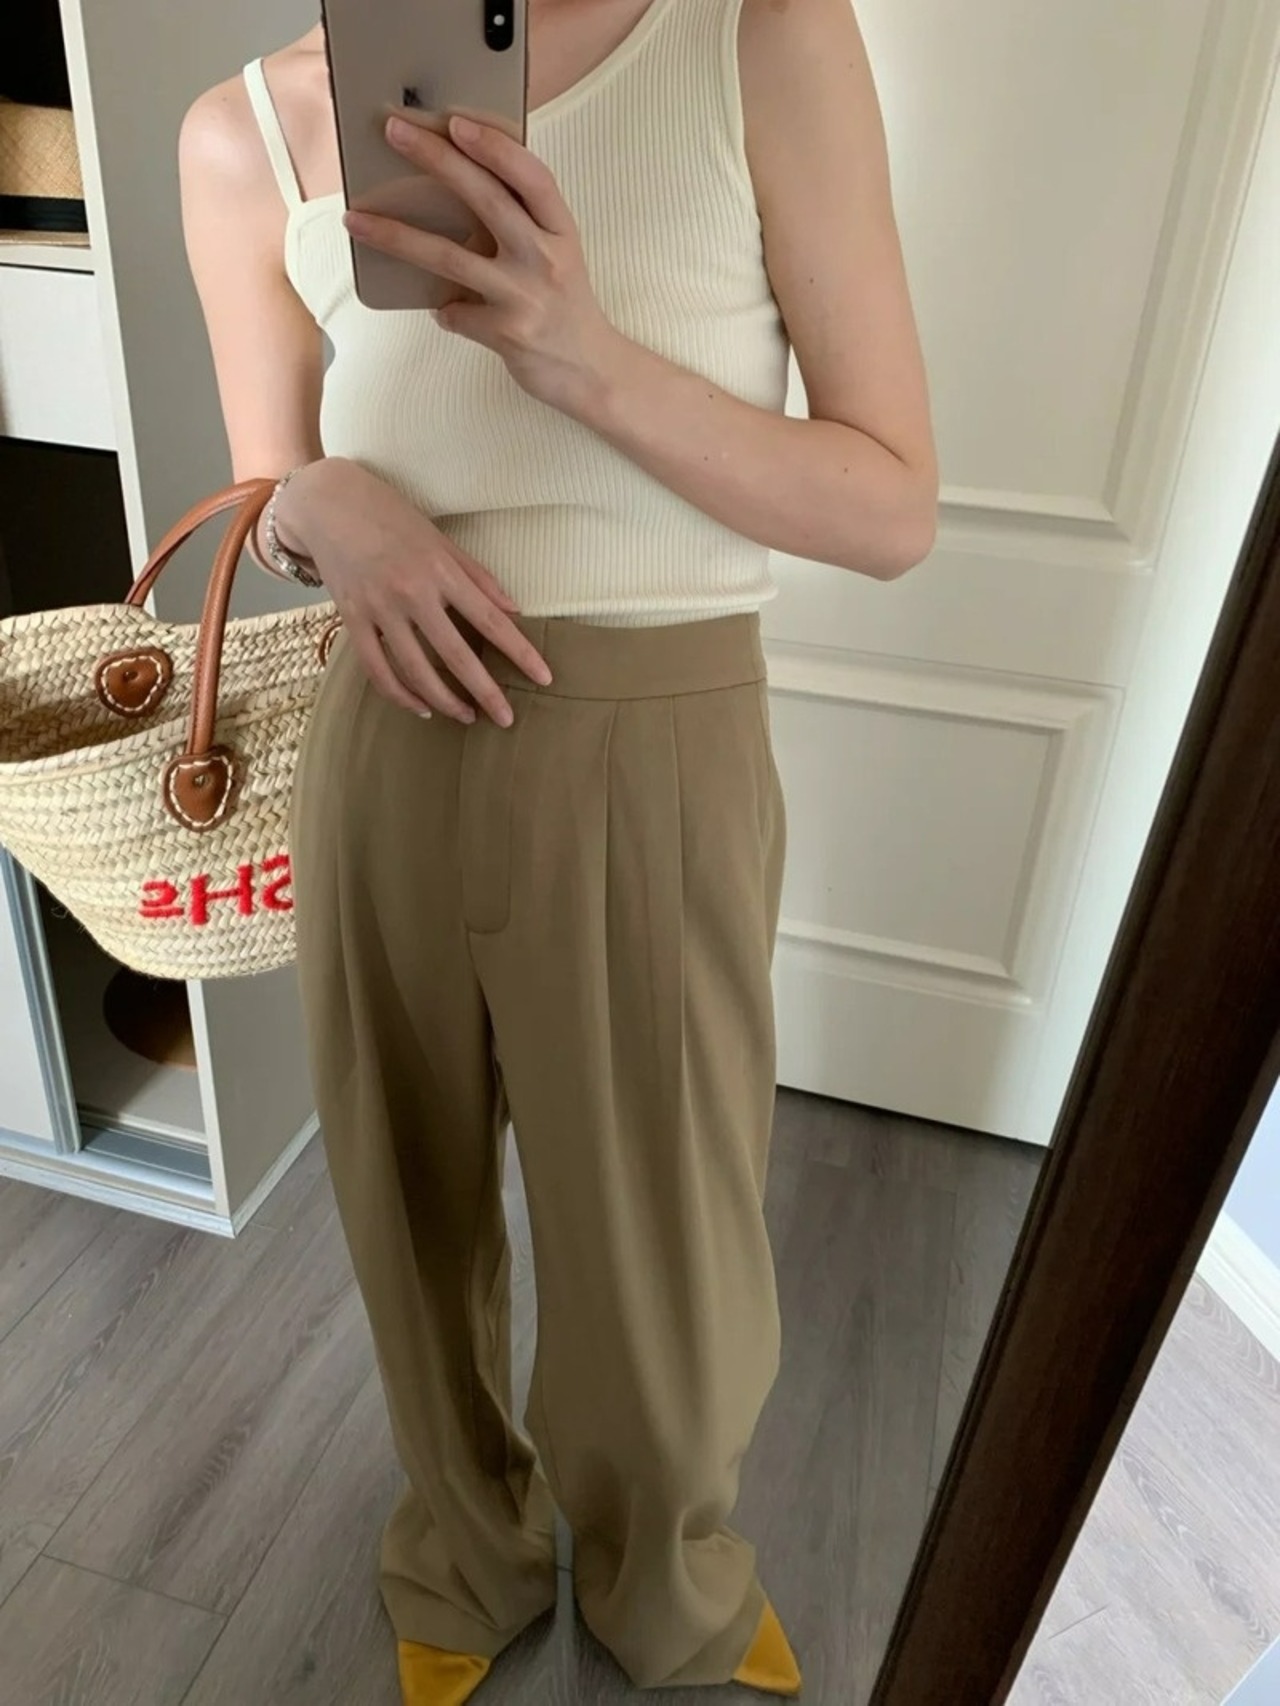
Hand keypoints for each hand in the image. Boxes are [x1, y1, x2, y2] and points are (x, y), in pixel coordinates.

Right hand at [275, 458, 551, 724]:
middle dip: (485, 692)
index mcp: (441, 570)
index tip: (544, 677)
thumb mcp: (441, 539)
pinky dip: (400, 695)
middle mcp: (411, 592)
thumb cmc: (391, 516)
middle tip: (506, 719)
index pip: (491, 620)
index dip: (521, 652)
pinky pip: (377, 670)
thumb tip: (513, 611)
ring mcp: (379, 608)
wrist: (328, 502)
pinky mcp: (351, 619)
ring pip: (415, 671)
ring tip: (465, 716)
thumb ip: (477, 577)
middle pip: (456, 655)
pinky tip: (421, 708)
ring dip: (444, 701)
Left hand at [344, 113, 624, 413]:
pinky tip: (447, 312)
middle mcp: (546, 259)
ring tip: (356, 220)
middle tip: (394, 131)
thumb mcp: (558, 255)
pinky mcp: (508, 334)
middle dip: (436, 160)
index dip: (495, 146)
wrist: (592, 373)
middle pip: (486, 199)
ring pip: (450, 257)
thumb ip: (523, 224)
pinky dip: (444, 311)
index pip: (531, 176)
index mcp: (562, 231)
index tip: (456, 121)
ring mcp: (526, 297)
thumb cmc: (567, 306)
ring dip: (397, 236)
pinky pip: (455, 313)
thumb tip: (457, 189)